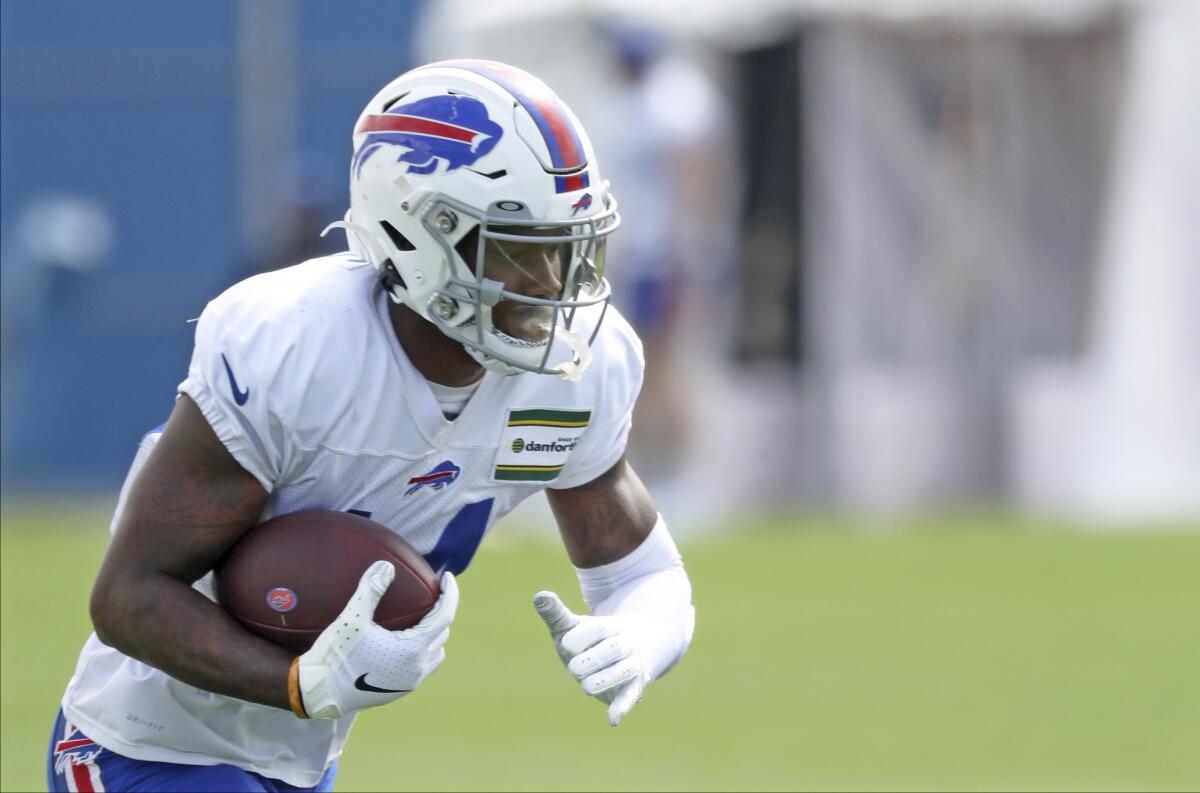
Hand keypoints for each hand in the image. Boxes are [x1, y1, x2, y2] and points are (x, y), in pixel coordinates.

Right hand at [296, 560, 457, 718]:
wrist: (319, 692)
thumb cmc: (336, 655)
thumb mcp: (352, 619)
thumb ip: (371, 590)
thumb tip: (386, 566)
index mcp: (412, 650)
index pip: (444, 616)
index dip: (450, 594)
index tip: (448, 577)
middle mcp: (417, 668)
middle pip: (442, 633)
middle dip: (441, 612)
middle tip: (432, 594)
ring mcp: (410, 682)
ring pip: (436, 653)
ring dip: (434, 634)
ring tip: (422, 618)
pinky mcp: (399, 691)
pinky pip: (422, 667)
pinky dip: (422, 650)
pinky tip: (404, 642)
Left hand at [533, 591, 649, 725]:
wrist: (636, 645)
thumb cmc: (592, 639)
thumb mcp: (573, 626)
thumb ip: (556, 614)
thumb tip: (539, 596)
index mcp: (609, 625)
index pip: (595, 629)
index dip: (576, 640)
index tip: (567, 645)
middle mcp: (625, 644)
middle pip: (610, 650)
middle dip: (586, 663)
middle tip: (575, 667)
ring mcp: (631, 665)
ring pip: (620, 674)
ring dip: (597, 682)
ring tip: (585, 684)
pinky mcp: (634, 687)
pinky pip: (630, 697)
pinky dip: (621, 708)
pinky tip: (612, 720)